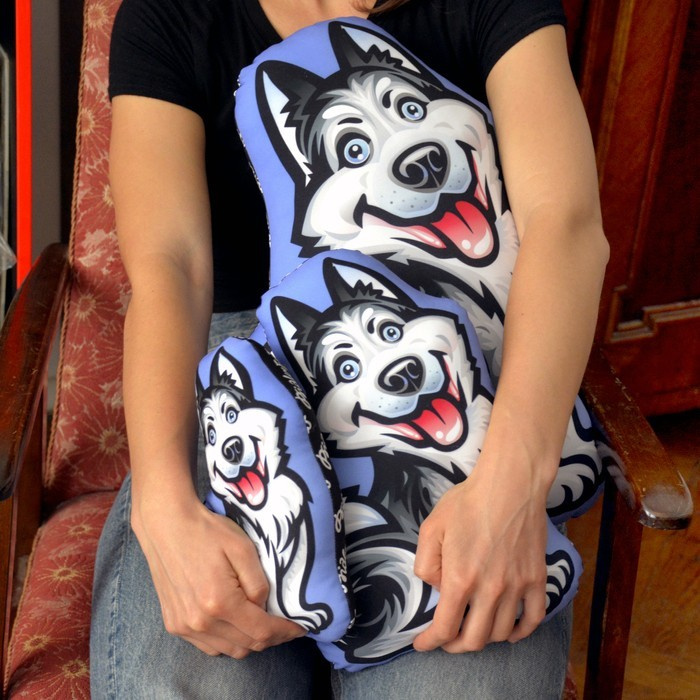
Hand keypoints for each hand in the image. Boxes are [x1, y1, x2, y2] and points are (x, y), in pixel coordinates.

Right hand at [132, 493, 305, 657]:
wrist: (167, 525)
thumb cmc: (207, 532)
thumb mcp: (242, 548)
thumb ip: (258, 583)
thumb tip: (264, 607)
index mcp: (220, 602)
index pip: (262, 631)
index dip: (285, 632)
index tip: (301, 627)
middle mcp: (200, 622)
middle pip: (246, 646)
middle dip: (271, 638)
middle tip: (285, 625)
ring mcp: (184, 626)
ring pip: (228, 650)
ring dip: (249, 641)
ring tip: (262, 623)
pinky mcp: (174, 624)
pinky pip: (208, 645)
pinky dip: (227, 640)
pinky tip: (235, 622)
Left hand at [412, 462, 548, 652]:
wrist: (509, 485)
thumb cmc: (467, 503)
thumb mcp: (431, 528)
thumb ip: (426, 565)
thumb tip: (438, 589)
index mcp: (460, 579)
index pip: (445, 629)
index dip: (430, 643)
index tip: (422, 644)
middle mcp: (490, 590)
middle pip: (474, 639)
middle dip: (455, 646)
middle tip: (447, 640)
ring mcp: (517, 587)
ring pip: (502, 633)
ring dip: (485, 638)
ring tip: (474, 629)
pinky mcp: (537, 579)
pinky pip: (534, 619)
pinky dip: (521, 632)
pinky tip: (510, 630)